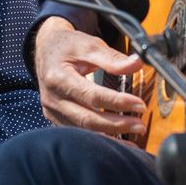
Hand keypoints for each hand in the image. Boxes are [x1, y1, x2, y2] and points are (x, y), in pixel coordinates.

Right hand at [33, 17, 145, 136]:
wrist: (46, 49)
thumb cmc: (68, 46)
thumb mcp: (89, 45)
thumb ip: (112, 58)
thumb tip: (136, 64)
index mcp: (58, 77)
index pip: (91, 95)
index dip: (117, 102)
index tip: (139, 104)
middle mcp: (52, 98)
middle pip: (86, 119)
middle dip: (115, 125)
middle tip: (139, 126)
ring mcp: (52, 110)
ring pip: (82, 130)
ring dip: (108, 136)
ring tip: (132, 137)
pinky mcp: (55, 118)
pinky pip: (77, 131)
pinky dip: (97, 137)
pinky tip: (115, 139)